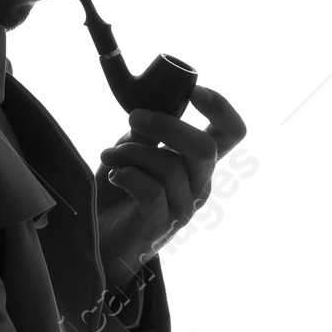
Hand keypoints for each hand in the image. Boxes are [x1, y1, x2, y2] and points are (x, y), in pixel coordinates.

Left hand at [96, 87, 245, 285]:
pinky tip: (115, 177)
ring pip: (169, 166)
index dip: (221, 109)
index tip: (195, 91)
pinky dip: (128, 176)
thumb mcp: (131, 153)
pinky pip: (150, 190)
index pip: (231, 134)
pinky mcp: (160, 225)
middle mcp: (199, 185)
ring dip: (131, 153)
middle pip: (204, 148)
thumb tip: (149, 109)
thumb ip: (144, 133)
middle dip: (168, 126)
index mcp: (198, 163)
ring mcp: (183, 208)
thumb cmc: (119, 192)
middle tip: (134, 117)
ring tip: (108, 156)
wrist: (100, 241)